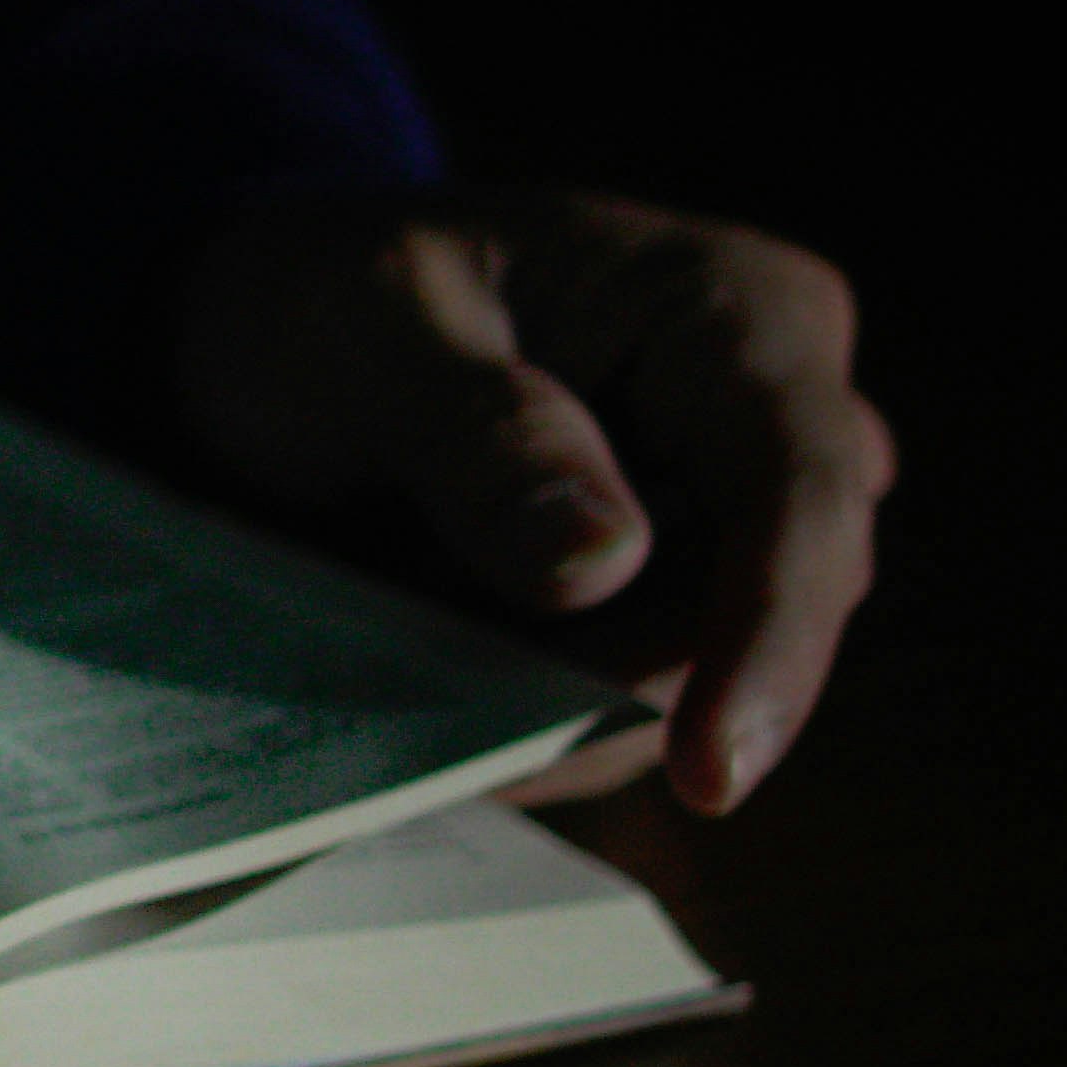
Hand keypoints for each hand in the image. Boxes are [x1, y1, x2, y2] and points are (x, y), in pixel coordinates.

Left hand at [177, 184, 894, 810]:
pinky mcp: (657, 607)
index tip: (709, 774)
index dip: (770, 638)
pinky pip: (620, 709)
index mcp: (739, 313)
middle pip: (759, 616)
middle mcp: (768, 426)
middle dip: (607, 688)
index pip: (802, 492)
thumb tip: (605, 563)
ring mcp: (722, 527)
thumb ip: (481, 431)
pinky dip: (521, 722)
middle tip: (424, 685)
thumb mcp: (367, 327)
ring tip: (399, 648)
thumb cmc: (321, 292)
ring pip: (685, 684)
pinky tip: (419, 677)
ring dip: (546, 710)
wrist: (264, 332)